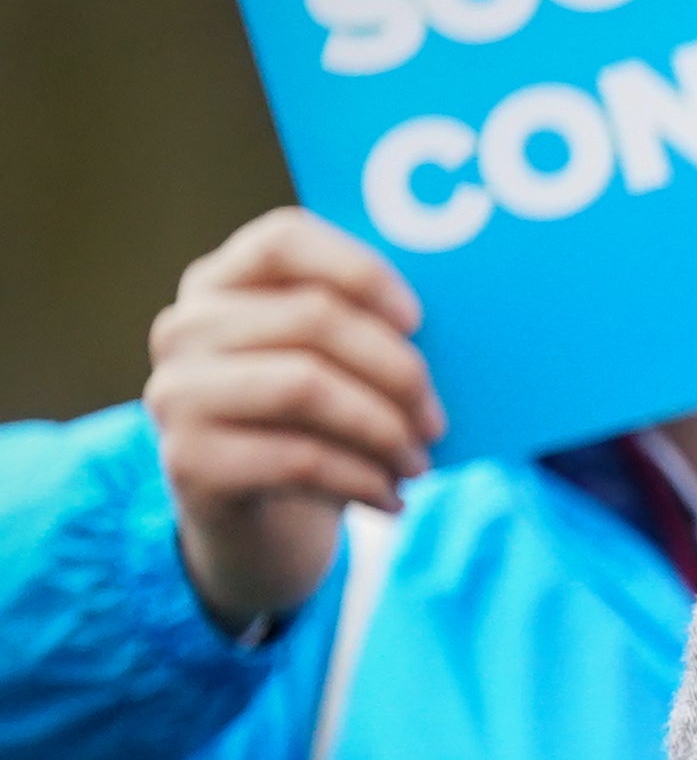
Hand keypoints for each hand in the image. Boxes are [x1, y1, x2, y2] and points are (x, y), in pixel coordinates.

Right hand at [145, 209, 439, 629]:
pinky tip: (391, 499)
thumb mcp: (334, 370)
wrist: (256, 518)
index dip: (361, 271)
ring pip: (305, 387)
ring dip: (384, 430)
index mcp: (221, 283)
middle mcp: (185, 328)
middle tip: (437, 421)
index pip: (284, 240)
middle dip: (397, 370)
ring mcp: (177, 393)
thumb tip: (457, 335)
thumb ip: (369, 334)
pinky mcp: (189, 460)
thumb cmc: (312, 425)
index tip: (418, 321)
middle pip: (312, 317)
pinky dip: (363, 480)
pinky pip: (299, 458)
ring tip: (418, 463)